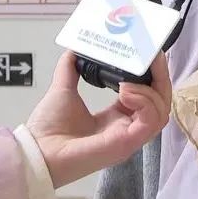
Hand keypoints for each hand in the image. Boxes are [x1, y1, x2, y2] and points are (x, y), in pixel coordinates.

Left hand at [26, 51, 170, 188]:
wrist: (35, 150)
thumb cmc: (48, 128)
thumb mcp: (64, 89)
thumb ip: (71, 68)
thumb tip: (75, 47)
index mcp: (118, 116)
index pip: (149, 95)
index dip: (153, 75)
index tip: (150, 55)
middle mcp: (128, 126)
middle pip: (162, 101)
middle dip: (162, 77)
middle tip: (154, 57)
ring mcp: (130, 136)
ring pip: (161, 110)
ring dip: (150, 90)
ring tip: (127, 82)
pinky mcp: (127, 143)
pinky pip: (151, 120)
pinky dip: (143, 101)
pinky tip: (125, 92)